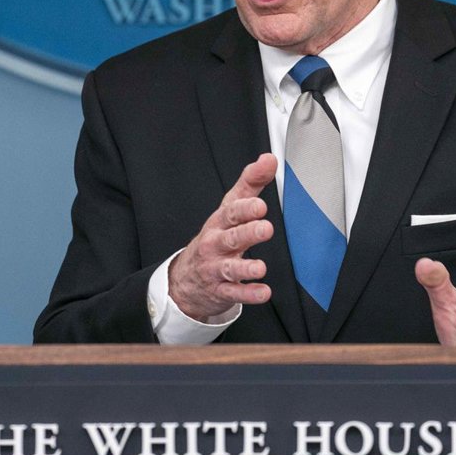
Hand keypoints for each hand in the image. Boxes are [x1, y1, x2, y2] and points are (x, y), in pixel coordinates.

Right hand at [169, 153, 276, 320]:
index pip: (231, 212)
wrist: (186, 277)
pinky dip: (248, 294)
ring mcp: (216, 269)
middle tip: (265, 228)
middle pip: (231, 238)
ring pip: (230, 268)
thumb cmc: (215, 237)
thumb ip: (250, 184)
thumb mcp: (229, 209)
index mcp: (220, 223)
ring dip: (245, 268)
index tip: (259, 204)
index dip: (245, 208)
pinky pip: (233, 293)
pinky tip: (263, 292)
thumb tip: (269, 159)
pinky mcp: (220, 290)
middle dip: (247, 233)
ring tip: (260, 267)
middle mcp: (216, 245)